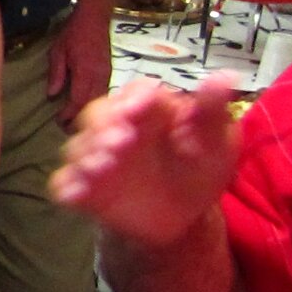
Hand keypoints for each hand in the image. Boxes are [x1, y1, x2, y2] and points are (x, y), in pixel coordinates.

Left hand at [47, 10, 114, 123]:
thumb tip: (52, 95)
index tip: (59, 121)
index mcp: (85, 73)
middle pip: (91, 105)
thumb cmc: (74, 33)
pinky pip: (104, 94)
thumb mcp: (58, 51)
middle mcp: (99, 77)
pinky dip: (94, 104)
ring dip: (88, 113)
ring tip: (75, 122)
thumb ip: (56, 74)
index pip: (78, 101)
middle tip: (66, 129)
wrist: (95, 18)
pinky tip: (87, 108)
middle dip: (79, 119)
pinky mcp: (109, 72)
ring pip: (99, 101)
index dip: (69, 114)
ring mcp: (107, 75)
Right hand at [51, 73, 240, 249]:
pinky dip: (68, 186)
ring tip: (103, 167)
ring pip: (77, 146)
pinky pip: (65, 182)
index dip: (133, 98)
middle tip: (119, 142)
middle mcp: (117, 128)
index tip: (141, 107)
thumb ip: (213, 111)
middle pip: (96, 114)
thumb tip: (226, 75)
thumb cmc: (200, 170)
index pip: (134, 94)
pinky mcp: (86, 186)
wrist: (185, 216)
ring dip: (86, 154)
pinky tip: (78, 194)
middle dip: (103, 125)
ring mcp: (98, 157)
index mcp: (148, 112)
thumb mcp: (217, 141)